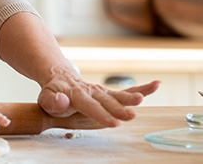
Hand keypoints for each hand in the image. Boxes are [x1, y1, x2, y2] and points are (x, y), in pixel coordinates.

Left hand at [37, 66, 159, 127]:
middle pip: (107, 101)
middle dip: (119, 108)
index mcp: (75, 93)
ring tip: (142, 99)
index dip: (101, 114)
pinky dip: (142, 89)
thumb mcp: (45, 99)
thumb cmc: (53, 94)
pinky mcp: (109, 93)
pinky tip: (156, 85)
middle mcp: (91, 90)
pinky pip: (127, 91)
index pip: (89, 105)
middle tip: (131, 115)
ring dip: (131, 97)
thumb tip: (61, 101)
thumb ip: (52, 101)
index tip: (113, 122)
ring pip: (119, 95)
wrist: (59, 79)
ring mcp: (102, 91)